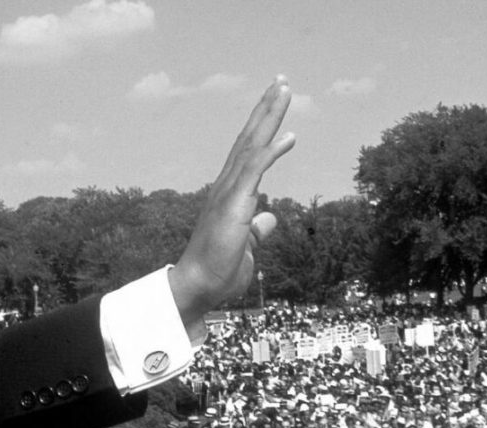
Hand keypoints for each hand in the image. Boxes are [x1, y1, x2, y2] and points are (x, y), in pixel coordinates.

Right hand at [169, 76, 294, 333]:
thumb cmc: (218, 270)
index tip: (277, 102)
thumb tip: (270, 216)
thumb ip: (257, 227)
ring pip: (251, 145)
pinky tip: (289, 136)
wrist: (198, 287)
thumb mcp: (246, 244)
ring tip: (284, 89)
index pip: (249, 151)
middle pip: (249, 138)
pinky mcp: (233, 205)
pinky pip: (253, 171)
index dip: (264, 125)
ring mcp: (228, 193)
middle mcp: (226, 186)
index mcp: (230, 193)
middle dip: (266, 108)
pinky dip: (271, 151)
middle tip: (282, 80)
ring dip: (269, 116)